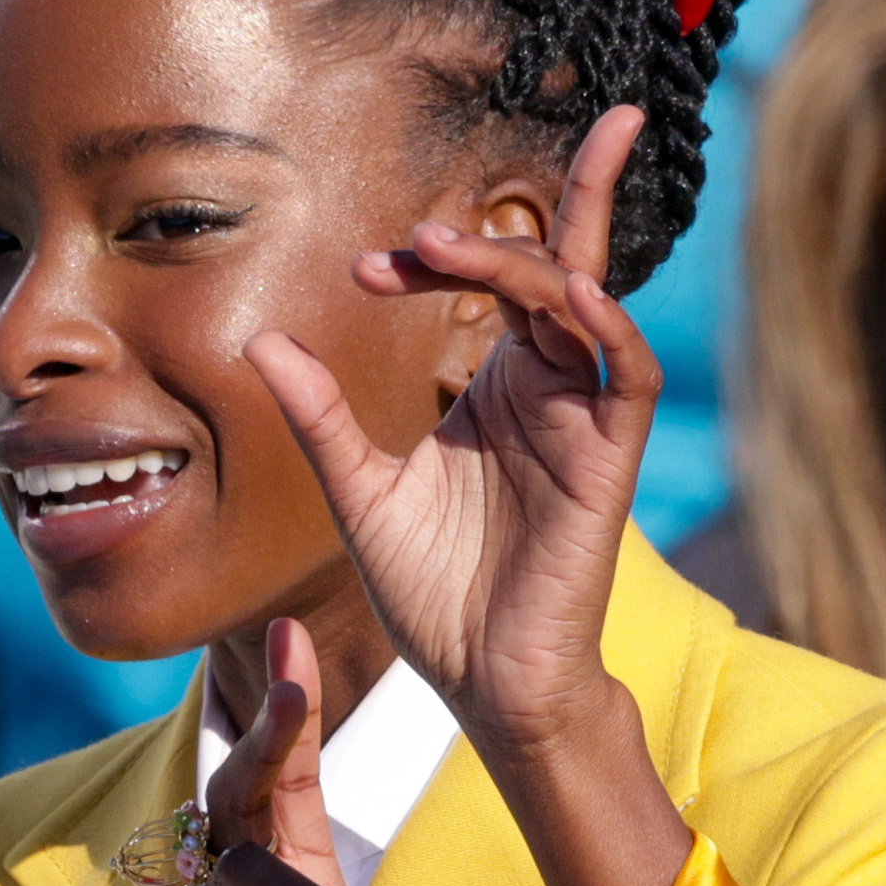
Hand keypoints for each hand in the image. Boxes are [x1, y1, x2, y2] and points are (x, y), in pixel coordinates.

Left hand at [244, 106, 655, 757]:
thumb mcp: (359, 491)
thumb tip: (264, 341)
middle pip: (562, 265)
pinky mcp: (607, 461)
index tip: (372, 266)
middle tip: (444, 211)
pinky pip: (621, 374)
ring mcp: (582, 421)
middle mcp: (548, 389)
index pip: (491, 282)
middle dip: (545, 204)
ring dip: (530, 262)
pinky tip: (566, 292)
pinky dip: (602, 326)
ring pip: (583, 305)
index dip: (438, 259)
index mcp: (500, 387)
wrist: (479, 681)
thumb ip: (321, 415)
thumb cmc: (433, 593)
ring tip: (450, 248)